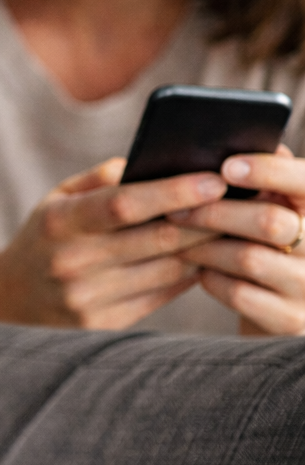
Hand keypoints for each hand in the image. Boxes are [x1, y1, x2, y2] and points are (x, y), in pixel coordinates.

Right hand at [0, 157, 224, 328]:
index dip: (172, 191)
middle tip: (241, 201)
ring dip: (204, 247)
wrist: (8, 301)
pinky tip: (201, 256)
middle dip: (205, 218)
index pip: (123, 204)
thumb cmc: (44, 238)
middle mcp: (71, 263)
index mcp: (58, 223)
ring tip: (229, 227)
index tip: (214, 179)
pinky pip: (162, 295)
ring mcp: (87, 299)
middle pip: (157, 239)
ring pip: (168, 269)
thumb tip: (157, 164)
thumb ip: (102, 179)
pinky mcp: (103, 325)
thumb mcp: (57, 199)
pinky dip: (188, 273)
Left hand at [172, 146, 304, 334]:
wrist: (281, 310)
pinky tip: (197, 269)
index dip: (270, 172)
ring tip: (175, 238)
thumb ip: (269, 180)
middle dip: (215, 213)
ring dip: (203, 246)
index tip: (226, 166)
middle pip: (269, 221)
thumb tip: (232, 143)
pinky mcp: (290, 321)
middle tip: (175, 209)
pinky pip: (237, 293)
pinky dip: (209, 277)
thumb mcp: (277, 210)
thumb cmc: (268, 247)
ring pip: (248, 258)